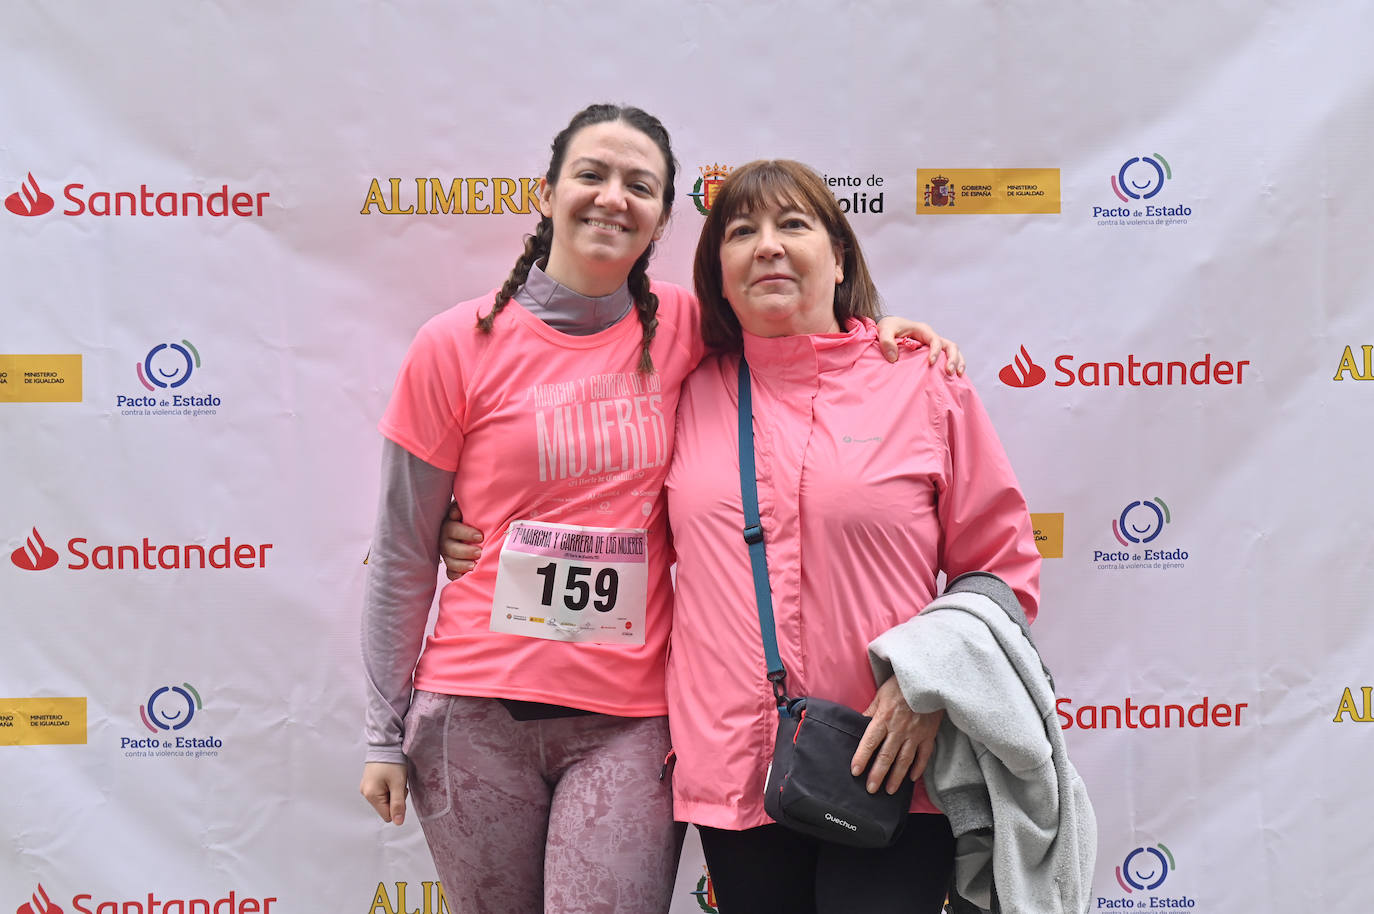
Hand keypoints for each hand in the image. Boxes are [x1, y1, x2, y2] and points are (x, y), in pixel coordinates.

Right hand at [360, 761, 408, 824]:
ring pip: (384, 799)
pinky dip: (389, 786)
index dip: (397, 806)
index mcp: (371, 795)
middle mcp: (365, 792)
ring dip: (392, 791)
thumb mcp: (398, 784)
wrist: (386, 744)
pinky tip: (390, 776)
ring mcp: (366, 787)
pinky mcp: (369, 781)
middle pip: (385, 807)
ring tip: (394, 778)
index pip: (387, 815)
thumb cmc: (392, 762)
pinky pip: (381, 791)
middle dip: (395, 798)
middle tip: (398, 783)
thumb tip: (398, 822)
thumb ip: (398, 805)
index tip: (400, 792)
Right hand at [439, 502, 483, 580]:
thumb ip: (463, 508)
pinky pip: (450, 572)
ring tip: (474, 566)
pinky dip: (456, 575)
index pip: (452, 529)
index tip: (480, 536)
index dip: (464, 533)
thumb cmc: (471, 516)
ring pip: (449, 561)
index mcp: (448, 524)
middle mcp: (444, 539)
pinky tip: (464, 576)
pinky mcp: (450, 564)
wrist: (470, 525)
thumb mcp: (467, 509)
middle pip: (449, 547)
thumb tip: (456, 512)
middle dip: (465, 551)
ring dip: (461, 564)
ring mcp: (446, 553)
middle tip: (479, 552)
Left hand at [850, 677, 943, 793]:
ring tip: (889, 790)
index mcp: (883, 718)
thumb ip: (871, 712)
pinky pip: (924, 755)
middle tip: (871, 789)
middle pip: (886, 756)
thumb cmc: (901, 684)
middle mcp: (898, 729)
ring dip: (896, 777)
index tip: (855, 771)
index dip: (861, 758)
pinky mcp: (929, 735)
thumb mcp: (880, 694)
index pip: (869, 743)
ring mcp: (915, 734)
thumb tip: (858, 723)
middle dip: (878, 774)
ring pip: (904, 760)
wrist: (928, 679)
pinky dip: (918, 768)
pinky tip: (912, 778)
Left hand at [875, 317, 966, 374]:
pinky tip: (952, 379)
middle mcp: (931, 338)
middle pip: (950, 346)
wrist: (887, 330)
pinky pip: (947, 359)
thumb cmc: (887, 328)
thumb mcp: (884, 330)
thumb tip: (893, 358)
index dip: (935, 351)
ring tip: (956, 376)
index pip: (935, 340)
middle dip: (953, 358)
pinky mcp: (932, 354)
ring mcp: (933, 346)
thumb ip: (886, 341)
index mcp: (923, 331)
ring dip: (958, 363)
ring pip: (953, 352)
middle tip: (949, 372)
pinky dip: (953, 367)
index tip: (930, 363)